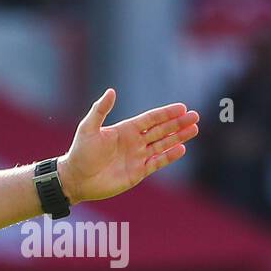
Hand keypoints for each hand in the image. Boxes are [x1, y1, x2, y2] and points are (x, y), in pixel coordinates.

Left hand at [56, 88, 199, 203]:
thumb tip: (111, 91)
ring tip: (194, 129)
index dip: (166, 113)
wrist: (75, 179)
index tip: (182, 107)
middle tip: (195, 116)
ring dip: (178, 137)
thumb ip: (100, 110)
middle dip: (178, 123)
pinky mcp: (137, 172)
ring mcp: (137, 157)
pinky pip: (157, 162)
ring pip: (163, 145)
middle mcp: (134, 142)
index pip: (151, 119)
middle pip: (161, 130)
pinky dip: (169, 156)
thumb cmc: (80, 153)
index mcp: (125, 130)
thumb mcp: (88, 128)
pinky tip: (181, 149)